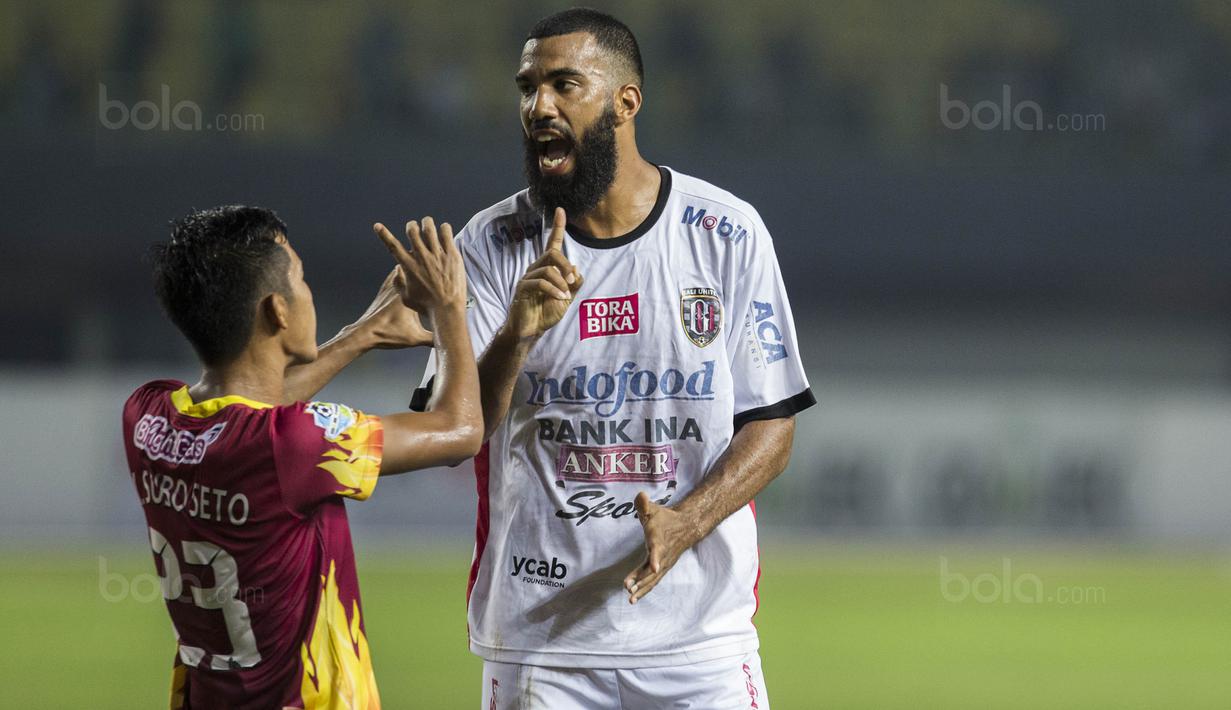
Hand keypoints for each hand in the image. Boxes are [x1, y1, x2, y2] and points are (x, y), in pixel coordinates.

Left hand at [349, 267, 432, 348]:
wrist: (365, 333)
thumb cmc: (389, 334)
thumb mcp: (415, 338)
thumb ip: (433, 338)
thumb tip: (448, 340)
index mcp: (409, 296)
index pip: (422, 276)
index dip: (431, 268)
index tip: (439, 264)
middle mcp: (399, 288)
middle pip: (411, 268)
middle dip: (420, 264)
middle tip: (430, 259)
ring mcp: (389, 289)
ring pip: (400, 269)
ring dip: (409, 267)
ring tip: (418, 262)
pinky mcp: (382, 293)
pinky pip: (391, 277)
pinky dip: (398, 273)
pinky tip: (400, 271)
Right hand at [373, 217, 466, 314]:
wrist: (447, 309)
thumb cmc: (426, 306)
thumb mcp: (406, 298)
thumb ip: (399, 283)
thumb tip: (397, 269)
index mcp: (408, 266)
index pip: (392, 246)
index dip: (383, 234)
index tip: (377, 226)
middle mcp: (421, 257)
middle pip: (411, 230)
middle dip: (411, 226)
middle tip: (415, 228)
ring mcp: (437, 255)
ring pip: (429, 227)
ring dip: (427, 224)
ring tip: (429, 226)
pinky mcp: (451, 254)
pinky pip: (446, 232)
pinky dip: (443, 228)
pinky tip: (444, 232)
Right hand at [508, 207, 583, 338]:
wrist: (530, 330)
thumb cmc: (545, 313)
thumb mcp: (567, 298)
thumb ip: (573, 284)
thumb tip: (577, 269)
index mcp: (547, 268)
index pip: (552, 244)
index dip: (557, 227)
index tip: (560, 210)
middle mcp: (536, 268)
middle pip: (552, 253)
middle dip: (566, 265)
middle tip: (572, 280)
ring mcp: (528, 277)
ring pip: (548, 268)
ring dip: (562, 282)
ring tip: (565, 296)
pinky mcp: (523, 288)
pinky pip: (541, 282)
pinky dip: (554, 290)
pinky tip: (560, 298)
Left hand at [623, 492, 699, 603]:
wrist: (686, 527)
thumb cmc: (666, 518)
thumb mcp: (654, 509)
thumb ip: (644, 504)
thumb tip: (640, 495)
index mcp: (659, 541)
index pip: (657, 551)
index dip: (655, 559)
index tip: (653, 568)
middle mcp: (663, 555)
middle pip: (652, 570)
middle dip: (641, 579)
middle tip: (629, 588)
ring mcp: (663, 563)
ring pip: (652, 579)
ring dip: (642, 588)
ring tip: (630, 598)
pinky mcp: (662, 568)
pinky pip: (652, 581)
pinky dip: (644, 589)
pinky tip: (633, 597)